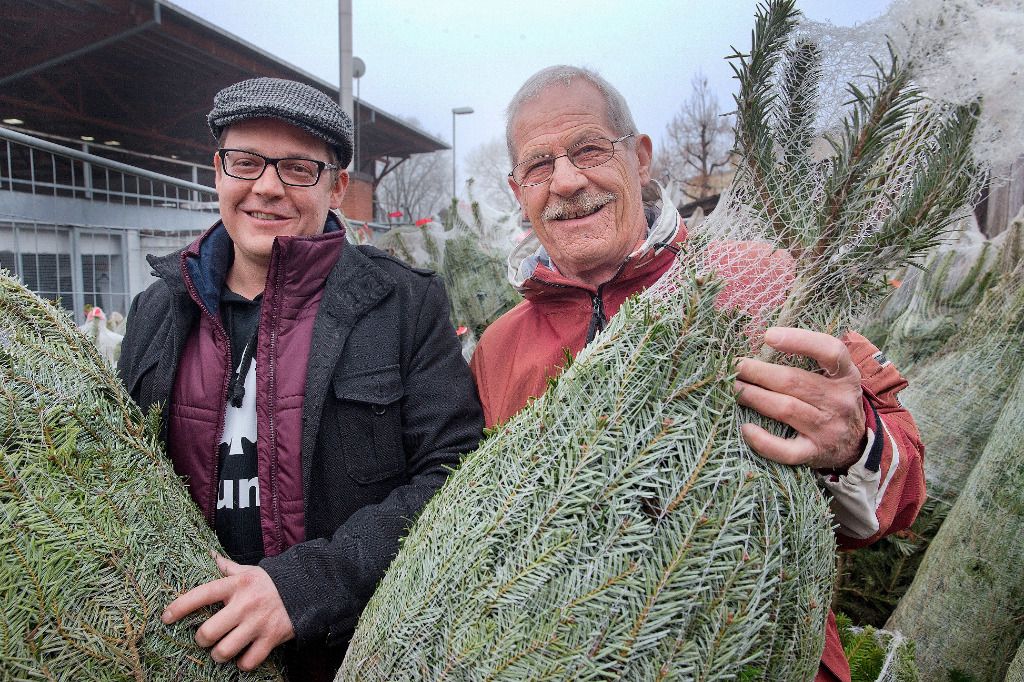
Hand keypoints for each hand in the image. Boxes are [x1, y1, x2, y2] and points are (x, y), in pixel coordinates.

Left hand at [162, 551, 293, 670]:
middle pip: (208, 632)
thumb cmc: (269, 583)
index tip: (166, 617)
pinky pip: (248, 661)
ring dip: (219, 655)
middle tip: (206, 638)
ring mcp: (258, 623)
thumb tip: (209, 554)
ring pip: (224, 651)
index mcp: (236, 585)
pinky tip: (243, 656)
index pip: (201, 595)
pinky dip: (242, 663)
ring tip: (222, 650)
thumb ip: (227, 567)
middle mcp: (245, 604)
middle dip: (202, 640)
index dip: (180, 607)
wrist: (306, 588)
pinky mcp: (272, 638)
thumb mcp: (248, 571)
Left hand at [735, 327, 864, 469]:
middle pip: (794, 381)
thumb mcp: (835, 377)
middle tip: (734, 366)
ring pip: (785, 408)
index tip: (768, 335)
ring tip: (732, 387)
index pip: (830, 351)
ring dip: (753, 396)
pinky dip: (763, 440)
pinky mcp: (814, 453)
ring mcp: (828, 429)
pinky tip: (746, 429)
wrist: (856, 444)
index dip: (800, 340)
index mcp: (846, 375)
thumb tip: (763, 340)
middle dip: (758, 371)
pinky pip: (786, 450)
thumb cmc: (832, 400)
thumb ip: (811, 359)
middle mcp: (839, 401)